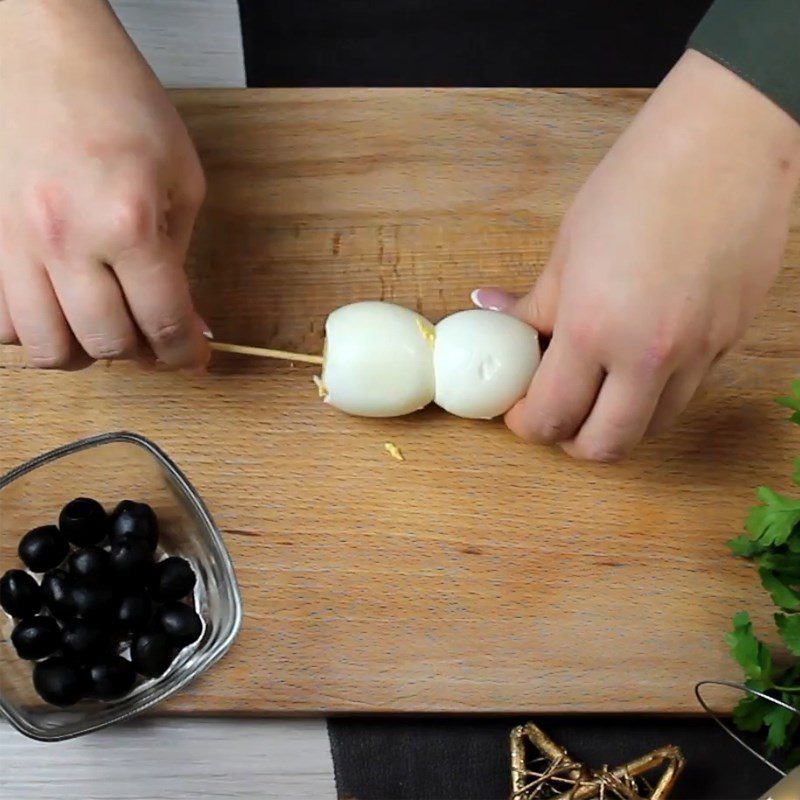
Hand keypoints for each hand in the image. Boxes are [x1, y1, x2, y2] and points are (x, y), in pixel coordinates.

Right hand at [0, 0, 208, 370]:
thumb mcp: (182, 181)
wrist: (44, 52)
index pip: (164, 324)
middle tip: (155, 339)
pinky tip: (59, 308)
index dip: (186, 355)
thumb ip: (183, 260)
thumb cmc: (121, 104)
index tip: (192, 358)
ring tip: (105, 329)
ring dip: (84, 352)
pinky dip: (34, 330)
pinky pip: (0, 320)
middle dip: (142, 355)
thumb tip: (190, 324)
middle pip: (105, 344)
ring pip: (44, 346)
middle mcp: (66, 240)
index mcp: (128, 224)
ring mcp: (16, 241)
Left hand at [474, 50, 799, 461]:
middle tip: (556, 417)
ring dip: (617, 422)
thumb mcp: (567, 249)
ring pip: (652, 427)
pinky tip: (640, 359)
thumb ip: (534, 304)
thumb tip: (495, 317)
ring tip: (599, 389)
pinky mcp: (729, 341)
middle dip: (571, 442)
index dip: (527, 424)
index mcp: (594, 329)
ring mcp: (698, 353)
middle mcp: (649, 355)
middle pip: (605, 446)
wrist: (725, 144)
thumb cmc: (638, 184)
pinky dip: (656, 394)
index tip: (520, 412)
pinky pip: (687, 392)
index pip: (552, 414)